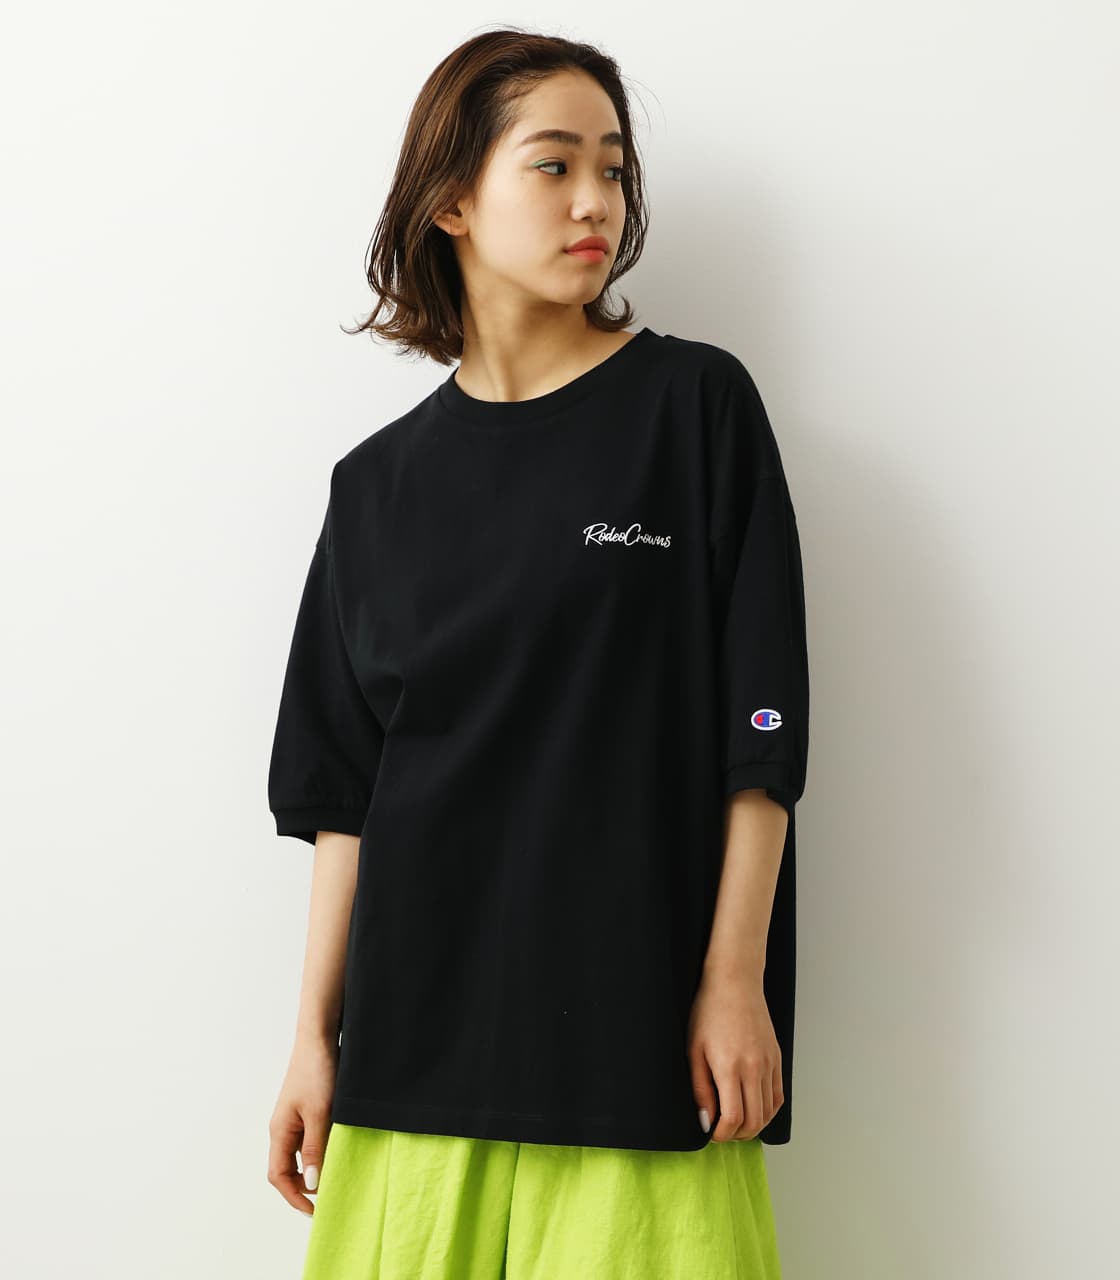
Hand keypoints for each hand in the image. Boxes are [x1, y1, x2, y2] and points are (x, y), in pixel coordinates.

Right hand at [267, 1035, 338, 1214]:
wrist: (320, 1036)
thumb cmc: (317, 1071)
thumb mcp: (320, 1113)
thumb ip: (316, 1148)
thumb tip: (313, 1183)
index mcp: (280, 1131)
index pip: (279, 1176)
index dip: (295, 1197)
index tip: (315, 1211)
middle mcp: (284, 1128)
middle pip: (288, 1169)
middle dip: (305, 1187)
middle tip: (329, 1196)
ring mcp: (295, 1117)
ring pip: (302, 1154)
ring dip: (316, 1167)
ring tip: (337, 1175)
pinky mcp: (308, 1108)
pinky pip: (311, 1138)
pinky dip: (322, 1149)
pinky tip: (339, 1148)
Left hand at [687, 968, 782, 1141]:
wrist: (734, 982)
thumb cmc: (709, 1011)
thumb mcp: (694, 1050)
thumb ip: (700, 1089)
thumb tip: (706, 1120)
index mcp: (730, 1066)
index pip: (733, 1117)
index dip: (722, 1134)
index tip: (712, 1134)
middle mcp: (754, 1068)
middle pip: (754, 1120)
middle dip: (737, 1134)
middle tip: (722, 1132)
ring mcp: (769, 1063)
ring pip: (769, 1112)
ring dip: (753, 1126)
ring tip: (736, 1124)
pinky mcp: (777, 1058)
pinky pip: (778, 1096)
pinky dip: (768, 1111)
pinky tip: (754, 1110)